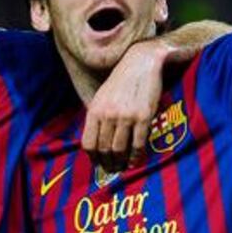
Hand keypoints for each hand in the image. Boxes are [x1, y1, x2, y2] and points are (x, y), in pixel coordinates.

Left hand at [81, 39, 200, 172]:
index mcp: (94, 110)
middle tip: (112, 170)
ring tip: (123, 167)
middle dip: (108, 164)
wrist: (141, 62)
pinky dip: (136, 157)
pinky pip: (138, 144)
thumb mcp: (102, 96)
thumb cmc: (121, 81)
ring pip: (120, 149)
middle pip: (104, 149)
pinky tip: (135, 160)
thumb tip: (95, 142)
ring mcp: (126, 116)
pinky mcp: (143, 116)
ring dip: (121, 162)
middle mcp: (108, 114)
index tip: (98, 164)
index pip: (88, 144)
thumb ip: (97, 117)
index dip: (93, 158)